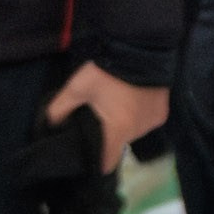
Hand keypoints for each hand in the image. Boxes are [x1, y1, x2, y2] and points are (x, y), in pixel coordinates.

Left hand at [44, 60, 169, 173]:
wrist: (139, 51)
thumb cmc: (106, 73)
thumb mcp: (76, 89)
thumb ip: (59, 110)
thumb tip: (50, 126)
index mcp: (118, 130)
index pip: (107, 161)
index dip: (96, 163)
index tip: (86, 159)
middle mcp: (139, 132)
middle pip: (118, 143)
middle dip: (106, 136)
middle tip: (94, 121)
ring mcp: (153, 122)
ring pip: (132, 132)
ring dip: (122, 125)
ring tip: (111, 109)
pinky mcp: (163, 112)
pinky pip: (145, 122)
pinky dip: (135, 117)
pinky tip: (127, 102)